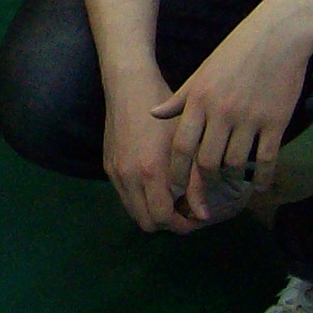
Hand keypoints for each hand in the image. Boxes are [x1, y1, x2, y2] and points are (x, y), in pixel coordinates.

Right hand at [103, 73, 194, 233]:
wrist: (130, 87)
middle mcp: (128, 177)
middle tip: (185, 211)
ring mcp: (115, 172)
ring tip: (171, 198)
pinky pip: (124, 195)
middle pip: (146, 222)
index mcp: (150, 172)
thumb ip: (195, 182)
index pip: (163, 218)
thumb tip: (203, 215)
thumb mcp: (186, 144)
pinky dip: (139, 199)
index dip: (182, 225)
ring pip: (133, 211)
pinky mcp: (108, 165)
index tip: (196, 217)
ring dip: (152, 212)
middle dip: (167, 223)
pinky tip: (154, 183)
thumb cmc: (164, 111)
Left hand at [150, 3, 312, 194]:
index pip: (181, 145)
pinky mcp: (275, 122)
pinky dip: (261, 177)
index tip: (174, 187)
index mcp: (199, 100)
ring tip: (230, 181)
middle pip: (207, 160)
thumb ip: (180, 98)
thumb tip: (153, 114)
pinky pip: (266, 159)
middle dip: (204, 181)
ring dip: (231, 176)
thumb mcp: (202, 72)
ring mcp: (249, 118)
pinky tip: (258, 185)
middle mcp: (221, 112)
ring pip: (235, 162)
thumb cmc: (236, 51)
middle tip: (205, 191)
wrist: (278, 35)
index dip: (176, 171)